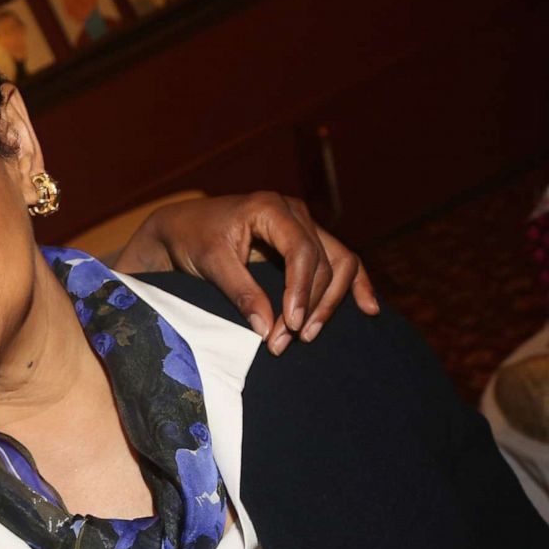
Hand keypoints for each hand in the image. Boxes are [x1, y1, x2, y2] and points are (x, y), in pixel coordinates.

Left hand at [114, 192, 378, 354]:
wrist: (180, 228)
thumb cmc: (191, 239)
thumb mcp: (210, 263)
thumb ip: (240, 293)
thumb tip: (268, 330)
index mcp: (270, 207)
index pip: (302, 251)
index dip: (301, 291)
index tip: (291, 325)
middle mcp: (293, 212)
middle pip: (323, 261)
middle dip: (310, 305)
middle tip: (290, 341)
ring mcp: (302, 225)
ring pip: (337, 262)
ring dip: (330, 301)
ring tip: (310, 335)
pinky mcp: (304, 241)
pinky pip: (338, 261)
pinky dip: (353, 284)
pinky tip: (368, 308)